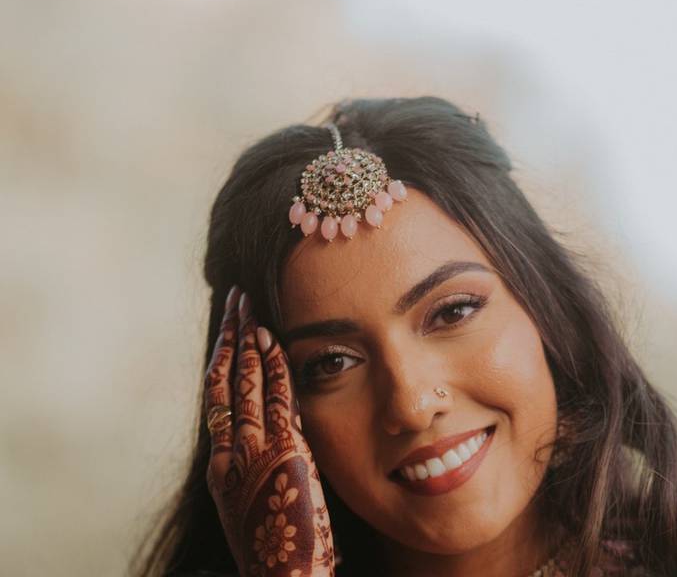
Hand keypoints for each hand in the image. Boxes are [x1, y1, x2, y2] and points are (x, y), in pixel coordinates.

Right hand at [204, 286, 334, 576]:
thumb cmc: (277, 554)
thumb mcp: (260, 506)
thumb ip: (266, 469)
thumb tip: (281, 443)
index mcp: (222, 470)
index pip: (218, 402)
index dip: (222, 362)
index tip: (228, 331)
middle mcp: (230, 456)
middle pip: (224, 383)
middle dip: (229, 337)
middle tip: (234, 299)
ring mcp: (254, 452)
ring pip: (243, 385)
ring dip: (247, 342)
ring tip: (248, 306)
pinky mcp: (282, 453)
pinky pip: (273, 400)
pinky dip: (269, 368)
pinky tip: (271, 340)